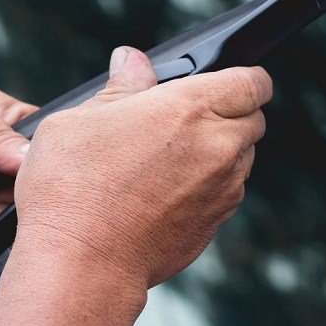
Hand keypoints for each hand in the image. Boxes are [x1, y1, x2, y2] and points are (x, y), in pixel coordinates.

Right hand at [13, 46, 270, 289]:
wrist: (81, 264)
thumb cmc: (72, 190)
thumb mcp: (80, 119)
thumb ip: (121, 86)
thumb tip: (132, 61)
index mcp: (190, 108)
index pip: (253, 82)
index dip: (244, 77)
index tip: (229, 80)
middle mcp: (218, 147)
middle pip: (253, 120)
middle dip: (230, 113)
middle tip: (185, 119)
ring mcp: (222, 190)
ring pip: (242, 159)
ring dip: (220, 151)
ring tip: (168, 158)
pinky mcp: (215, 225)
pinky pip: (226, 194)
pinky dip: (208, 187)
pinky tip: (164, 192)